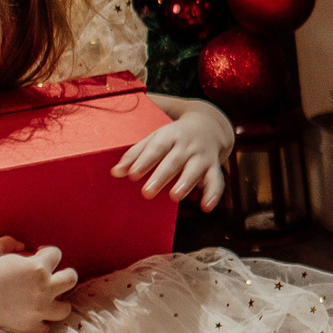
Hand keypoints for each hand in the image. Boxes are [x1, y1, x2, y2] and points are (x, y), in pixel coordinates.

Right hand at [0, 236, 77, 332]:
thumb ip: (13, 242)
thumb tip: (25, 245)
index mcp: (37, 266)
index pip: (57, 254)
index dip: (48, 252)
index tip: (39, 254)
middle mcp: (43, 288)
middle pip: (71, 278)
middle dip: (64, 274)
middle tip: (53, 276)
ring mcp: (39, 309)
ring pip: (65, 308)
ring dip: (58, 302)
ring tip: (47, 299)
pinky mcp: (30, 326)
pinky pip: (46, 326)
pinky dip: (41, 321)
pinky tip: (32, 314)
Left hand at [113, 101, 232, 211]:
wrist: (209, 125)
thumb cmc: (174, 136)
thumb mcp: (155, 138)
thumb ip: (136, 154)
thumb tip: (116, 172)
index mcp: (170, 135)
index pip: (156, 148)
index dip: (144, 161)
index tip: (132, 174)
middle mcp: (187, 145)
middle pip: (174, 160)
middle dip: (161, 176)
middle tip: (147, 193)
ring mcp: (202, 156)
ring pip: (195, 170)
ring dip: (186, 183)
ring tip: (174, 196)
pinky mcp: (214, 168)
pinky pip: (216, 181)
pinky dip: (213, 194)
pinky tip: (206, 207)